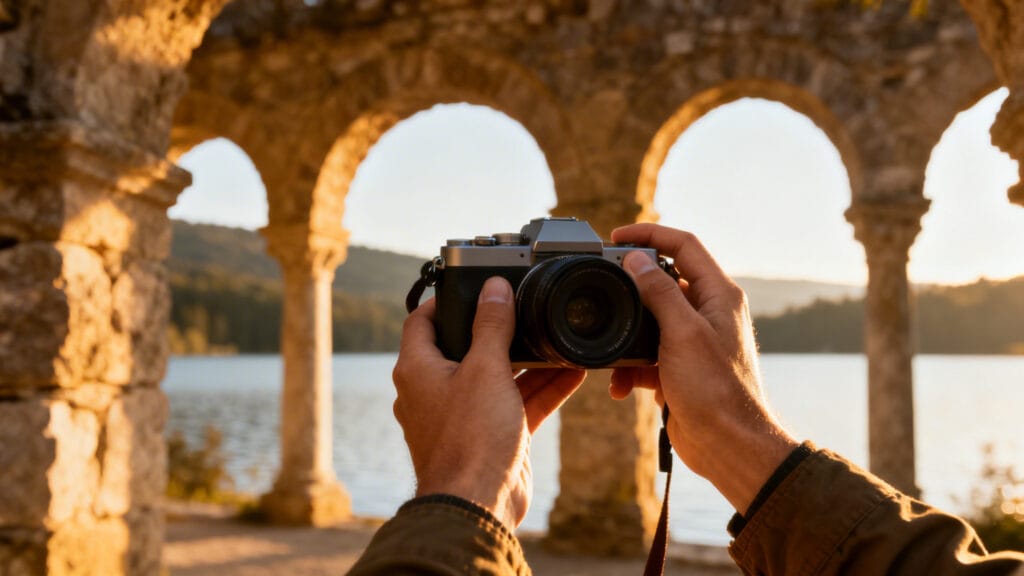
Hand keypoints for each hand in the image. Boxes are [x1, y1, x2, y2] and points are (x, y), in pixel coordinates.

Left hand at [392, 277, 585, 527]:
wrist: (479, 505)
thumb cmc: (470, 439)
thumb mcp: (486, 370)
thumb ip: (492, 327)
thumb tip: (495, 290)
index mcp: (418, 370)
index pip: (421, 321)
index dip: (445, 300)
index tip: (473, 286)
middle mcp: (434, 390)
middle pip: (466, 348)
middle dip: (500, 332)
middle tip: (526, 310)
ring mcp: (462, 415)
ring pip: (497, 377)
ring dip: (528, 361)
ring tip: (558, 338)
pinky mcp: (489, 435)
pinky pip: (515, 404)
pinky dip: (540, 390)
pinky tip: (571, 373)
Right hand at [609, 223, 797, 514]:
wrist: (729, 446)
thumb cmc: (717, 391)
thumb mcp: (683, 334)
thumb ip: (660, 292)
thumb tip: (637, 260)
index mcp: (718, 295)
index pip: (685, 246)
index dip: (651, 235)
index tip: (617, 237)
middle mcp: (708, 312)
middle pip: (664, 280)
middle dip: (631, 286)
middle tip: (604, 287)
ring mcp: (693, 340)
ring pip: (649, 320)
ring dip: (626, 334)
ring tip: (613, 353)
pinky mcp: (679, 367)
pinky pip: (647, 353)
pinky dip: (630, 365)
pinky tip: (622, 384)